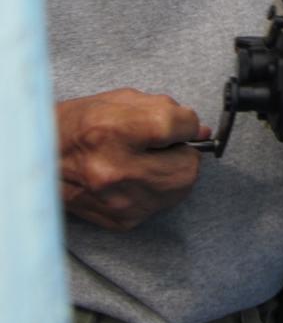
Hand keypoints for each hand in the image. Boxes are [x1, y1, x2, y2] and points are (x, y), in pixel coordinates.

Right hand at [57, 88, 210, 230]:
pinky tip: (137, 175)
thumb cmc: (81, 124)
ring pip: (181, 188)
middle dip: (184, 151)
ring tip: (147, 158)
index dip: (186, 122)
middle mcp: (114, 172)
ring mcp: (119, 202)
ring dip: (174, 170)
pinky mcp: (123, 220)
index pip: (176, 127)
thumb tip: (200, 129)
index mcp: (112, 132)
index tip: (180, 122)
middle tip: (165, 144)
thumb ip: (165, 110)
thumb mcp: (121, 101)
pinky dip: (159, 187)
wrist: (42, 159)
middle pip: (187, 166)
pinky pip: (163, 202)